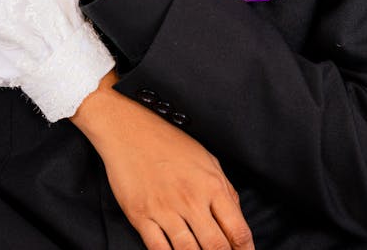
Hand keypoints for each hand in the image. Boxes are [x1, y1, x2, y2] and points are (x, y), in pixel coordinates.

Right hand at [73, 74, 253, 249]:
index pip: (238, 231)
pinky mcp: (141, 215)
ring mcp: (165, 209)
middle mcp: (190, 199)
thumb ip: (225, 190)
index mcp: (211, 184)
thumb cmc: (168, 142)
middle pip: (216, 247)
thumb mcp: (206, 159)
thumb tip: (237, 219)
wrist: (128, 129)